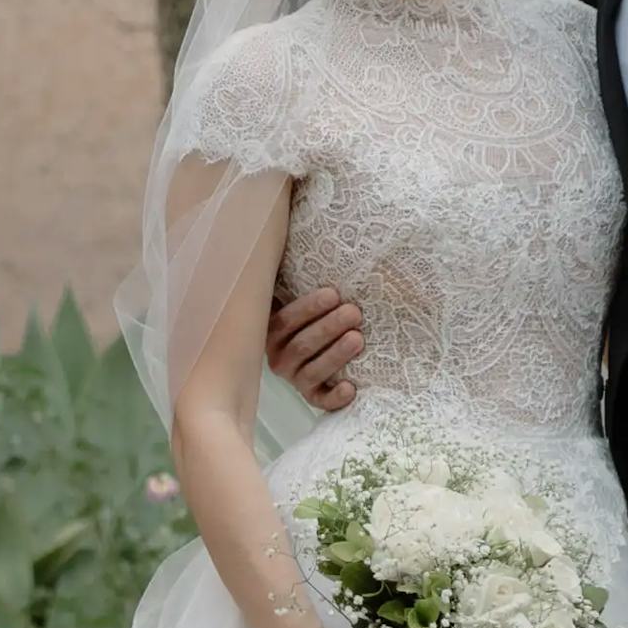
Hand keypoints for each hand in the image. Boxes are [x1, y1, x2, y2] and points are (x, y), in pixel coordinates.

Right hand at [267, 278, 365, 411]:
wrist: (313, 350)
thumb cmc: (309, 314)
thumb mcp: (294, 294)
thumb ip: (291, 275)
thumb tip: (291, 226)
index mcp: (270, 331)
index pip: (284, 321)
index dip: (308, 308)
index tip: (333, 293)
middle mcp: (278, 357)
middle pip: (301, 346)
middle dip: (328, 328)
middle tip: (354, 313)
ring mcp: (295, 379)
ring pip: (311, 371)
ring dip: (334, 355)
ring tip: (358, 339)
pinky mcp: (312, 396)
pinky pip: (320, 402)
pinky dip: (334, 397)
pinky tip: (351, 387)